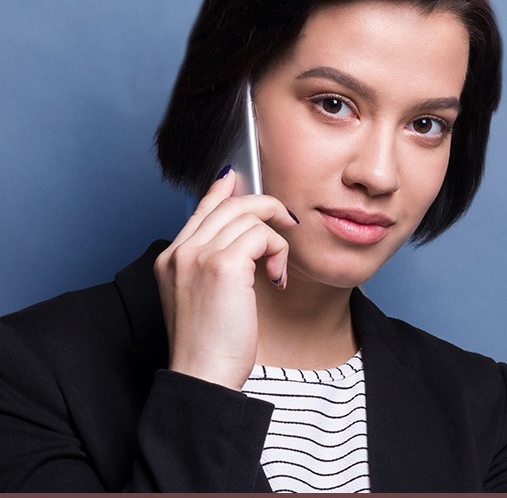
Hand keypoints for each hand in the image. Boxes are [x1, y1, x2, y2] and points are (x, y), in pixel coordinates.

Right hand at [155, 169, 296, 388]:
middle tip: (288, 224)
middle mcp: (179, 252)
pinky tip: (276, 280)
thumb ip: (215, 263)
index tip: (239, 180)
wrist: (202, 375)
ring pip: (250, 215)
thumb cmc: (210, 344)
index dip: (224, 191)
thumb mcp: (205, 297)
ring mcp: (197, 256)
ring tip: (276, 271)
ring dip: (276, 240)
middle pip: (230, 204)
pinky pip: (263, 235)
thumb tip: (243, 236)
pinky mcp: (222, 264)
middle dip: (266, 208)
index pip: (201, 209)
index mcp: (169, 259)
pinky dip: (279, 253)